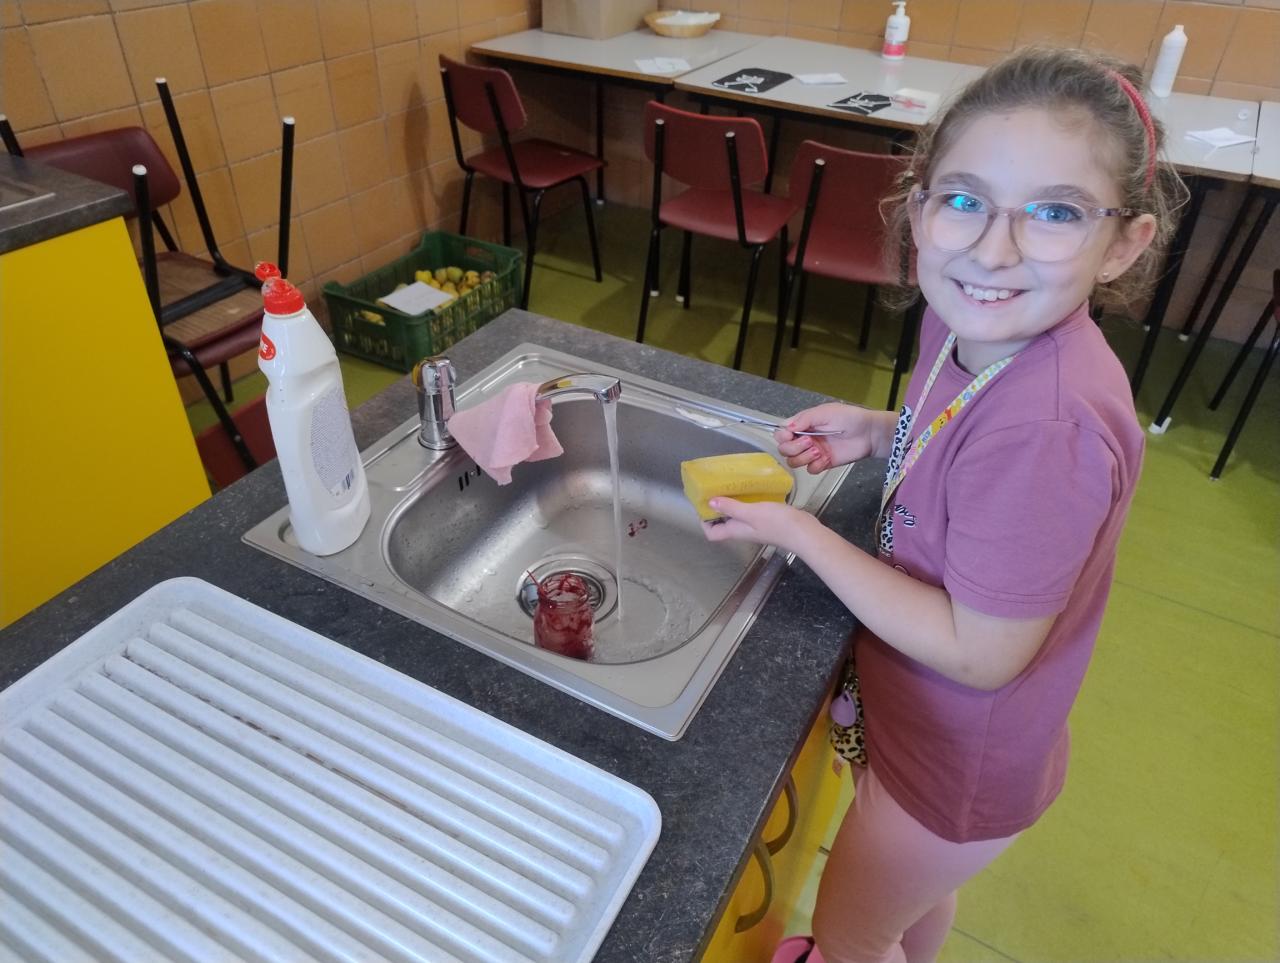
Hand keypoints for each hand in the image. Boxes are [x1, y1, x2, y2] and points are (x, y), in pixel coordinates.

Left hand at [701, 497, 816, 553]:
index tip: (704, 504)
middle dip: (718, 508)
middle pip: (724, 523)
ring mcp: (756, 526)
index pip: (712, 533)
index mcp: (735, 531)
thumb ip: (730, 507)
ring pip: (738, 516)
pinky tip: (752, 489)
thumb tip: (710, 503)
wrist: (804, 532)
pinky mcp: (767, 520)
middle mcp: (743, 530)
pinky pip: (752, 511)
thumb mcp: (750, 512)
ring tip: (732, 486)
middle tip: (717, 490)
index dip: (705, 522)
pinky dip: (748, 501)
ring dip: (733, 503)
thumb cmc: (776, 523)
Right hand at [773, 403, 889, 473]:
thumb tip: (786, 428)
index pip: (781, 433)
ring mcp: (813, 452)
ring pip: (794, 462)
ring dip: (803, 457)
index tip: (791, 435)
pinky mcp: (823, 463)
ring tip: (818, 451)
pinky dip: (815, 465)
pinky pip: (810, 470)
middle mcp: (804, 439)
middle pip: (784, 449)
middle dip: (793, 448)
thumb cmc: (849, 418)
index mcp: (803, 425)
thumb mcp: (825, 412)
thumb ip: (804, 419)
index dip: (782, 436)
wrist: (869, 433)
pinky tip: (826, 458)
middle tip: (809, 442)